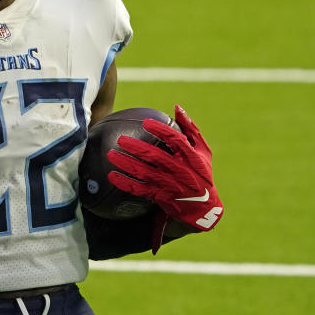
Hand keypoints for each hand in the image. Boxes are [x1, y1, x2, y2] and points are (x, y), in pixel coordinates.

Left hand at [106, 105, 223, 231]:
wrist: (203, 207)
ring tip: (110, 154)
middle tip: (121, 139)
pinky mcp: (160, 196)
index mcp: (191, 157)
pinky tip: (112, 175)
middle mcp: (180, 171)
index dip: (161, 131)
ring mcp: (169, 185)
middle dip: (137, 148)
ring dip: (127, 164)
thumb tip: (177, 107)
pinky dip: (125, 183)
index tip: (146, 122)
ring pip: (145, 174)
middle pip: (156, 157)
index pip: (176, 141)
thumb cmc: (202, 172)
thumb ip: (190, 129)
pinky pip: (140, 190)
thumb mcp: (203, 151)